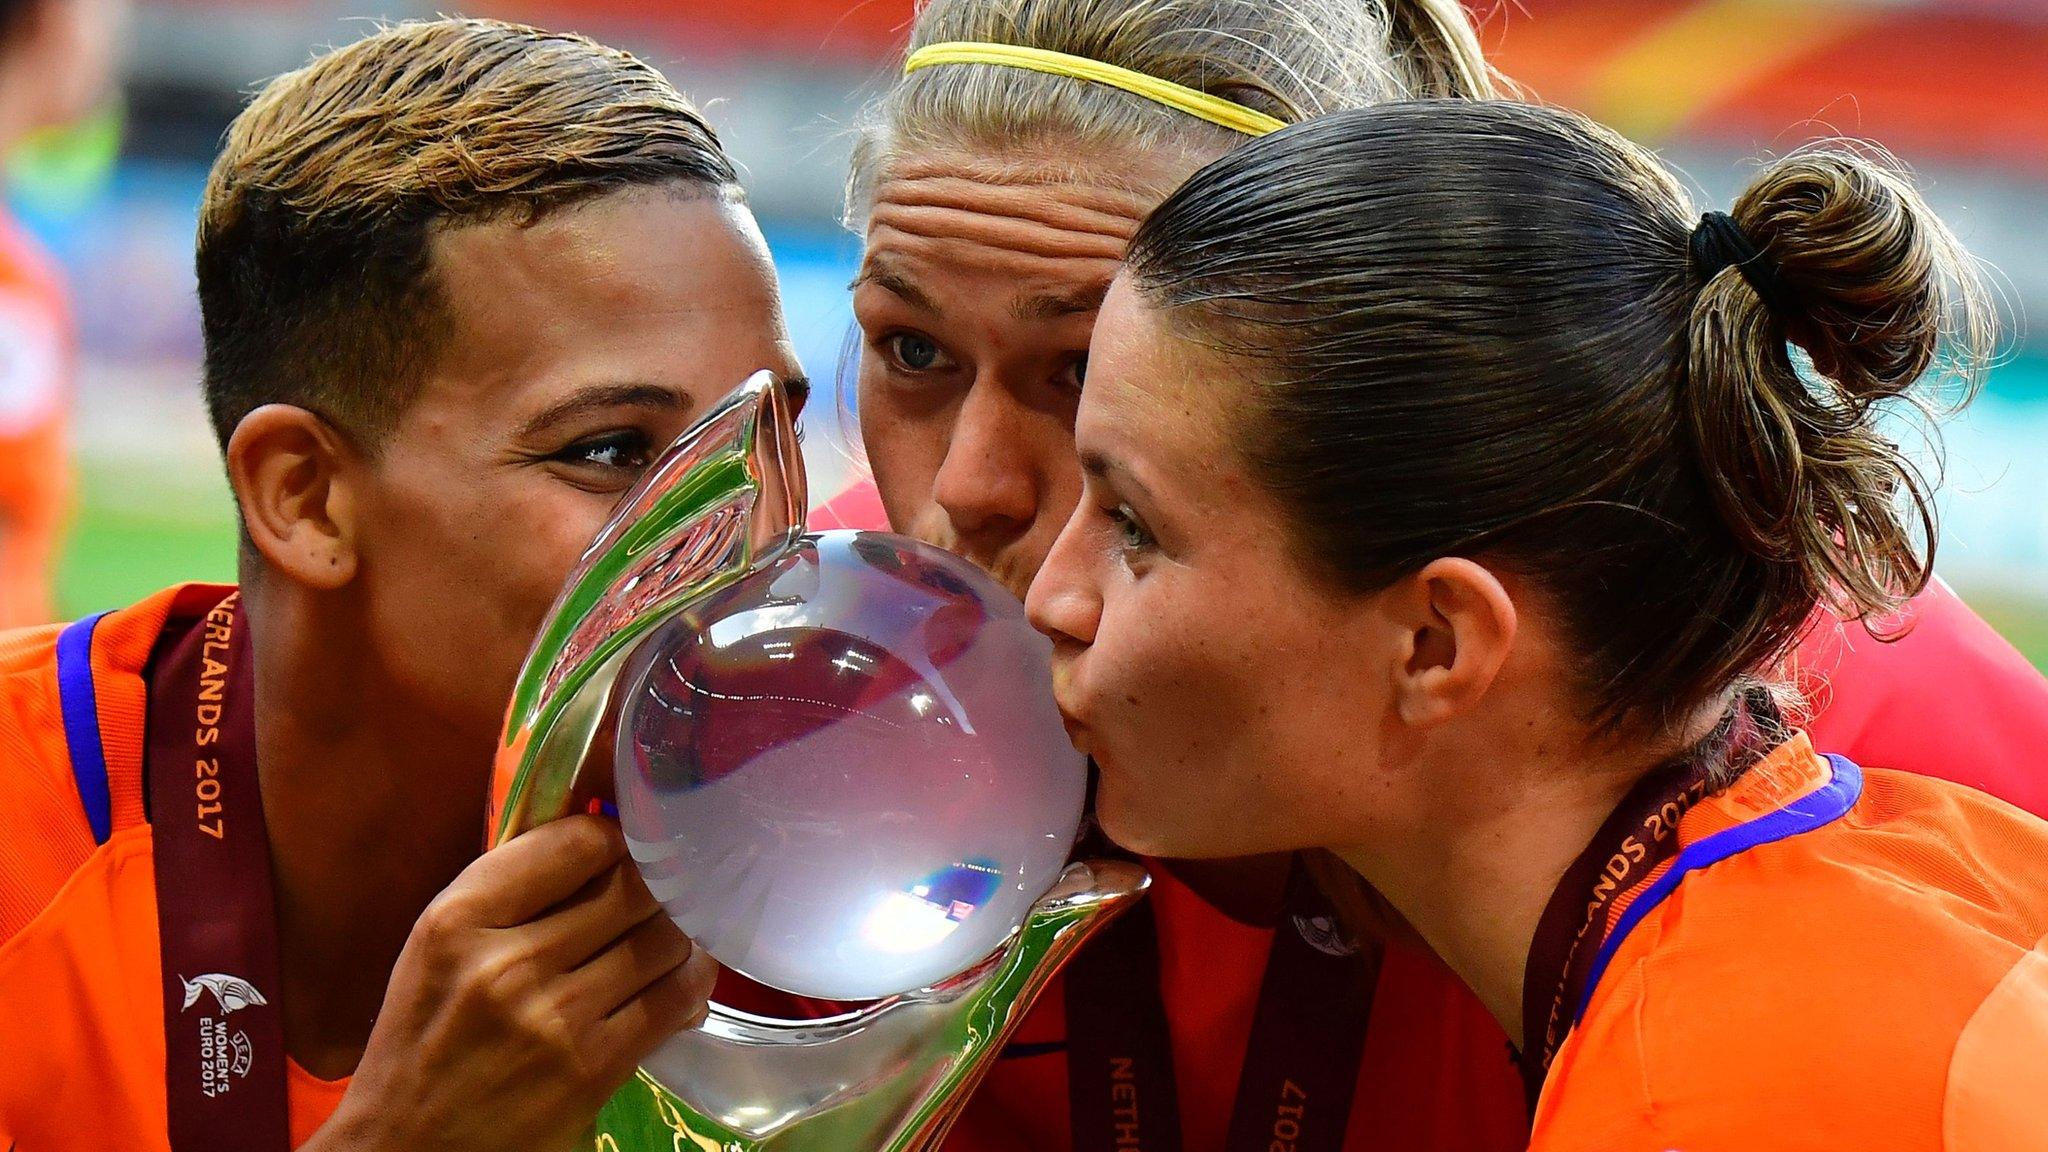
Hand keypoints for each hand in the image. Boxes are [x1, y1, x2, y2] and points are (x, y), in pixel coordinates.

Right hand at [306, 815, 714, 1150]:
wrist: (407, 1145)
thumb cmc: (424, 1035)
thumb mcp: (440, 945)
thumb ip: (514, 890)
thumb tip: (607, 839)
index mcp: (461, 918)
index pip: (578, 842)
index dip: (614, 841)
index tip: (618, 855)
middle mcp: (508, 963)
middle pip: (633, 889)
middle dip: (652, 888)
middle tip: (653, 899)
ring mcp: (555, 1018)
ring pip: (664, 940)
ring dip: (675, 937)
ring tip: (662, 942)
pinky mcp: (593, 1069)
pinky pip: (675, 1001)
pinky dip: (688, 985)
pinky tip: (676, 986)